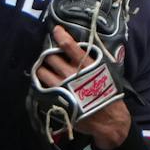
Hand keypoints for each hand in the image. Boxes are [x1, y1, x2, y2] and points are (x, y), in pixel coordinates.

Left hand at [37, 27, 131, 147]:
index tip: (56, 30)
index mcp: (86, 66)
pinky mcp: (56, 100)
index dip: (60, 35)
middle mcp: (71, 75)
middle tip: (51, 56)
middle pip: (50, 56)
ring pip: (41, 71)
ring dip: (42, 68)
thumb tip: (76, 47)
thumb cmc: (107, 94)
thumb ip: (90, 60)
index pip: (68, 46)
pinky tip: (45, 82)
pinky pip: (40, 87)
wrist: (108, 119)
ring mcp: (61, 88)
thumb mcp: (104, 72)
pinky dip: (41, 83)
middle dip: (49, 54)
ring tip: (46, 69)